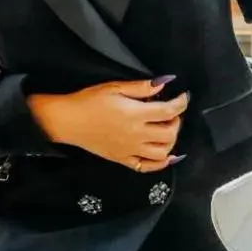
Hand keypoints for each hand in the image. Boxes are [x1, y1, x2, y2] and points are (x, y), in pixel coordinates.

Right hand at [28, 79, 187, 171]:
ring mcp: (130, 150)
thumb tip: (163, 83)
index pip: (169, 111)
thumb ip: (141, 87)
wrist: (67, 121)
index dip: (181, 103)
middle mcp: (136, 135)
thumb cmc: (89, 101)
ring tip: (165, 130)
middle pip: (170, 134)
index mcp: (135, 115)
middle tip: (170, 113)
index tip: (184, 96)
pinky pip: (147, 167)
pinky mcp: (122, 159)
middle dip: (176, 122)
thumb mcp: (115, 87)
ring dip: (170, 142)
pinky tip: (166, 155)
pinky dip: (160, 163)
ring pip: (162, 153)